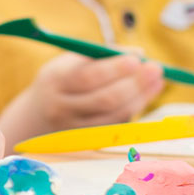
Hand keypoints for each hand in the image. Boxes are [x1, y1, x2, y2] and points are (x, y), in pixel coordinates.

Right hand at [3, 52, 162, 137]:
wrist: (36, 117)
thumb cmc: (61, 81)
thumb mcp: (69, 62)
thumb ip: (100, 55)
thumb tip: (138, 53)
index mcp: (55, 82)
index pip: (87, 77)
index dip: (114, 69)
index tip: (137, 59)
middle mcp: (62, 107)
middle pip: (104, 99)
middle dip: (134, 83)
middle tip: (155, 69)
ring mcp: (75, 128)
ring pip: (115, 115)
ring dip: (141, 97)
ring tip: (157, 80)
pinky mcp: (88, 141)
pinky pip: (117, 124)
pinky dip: (134, 109)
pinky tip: (145, 95)